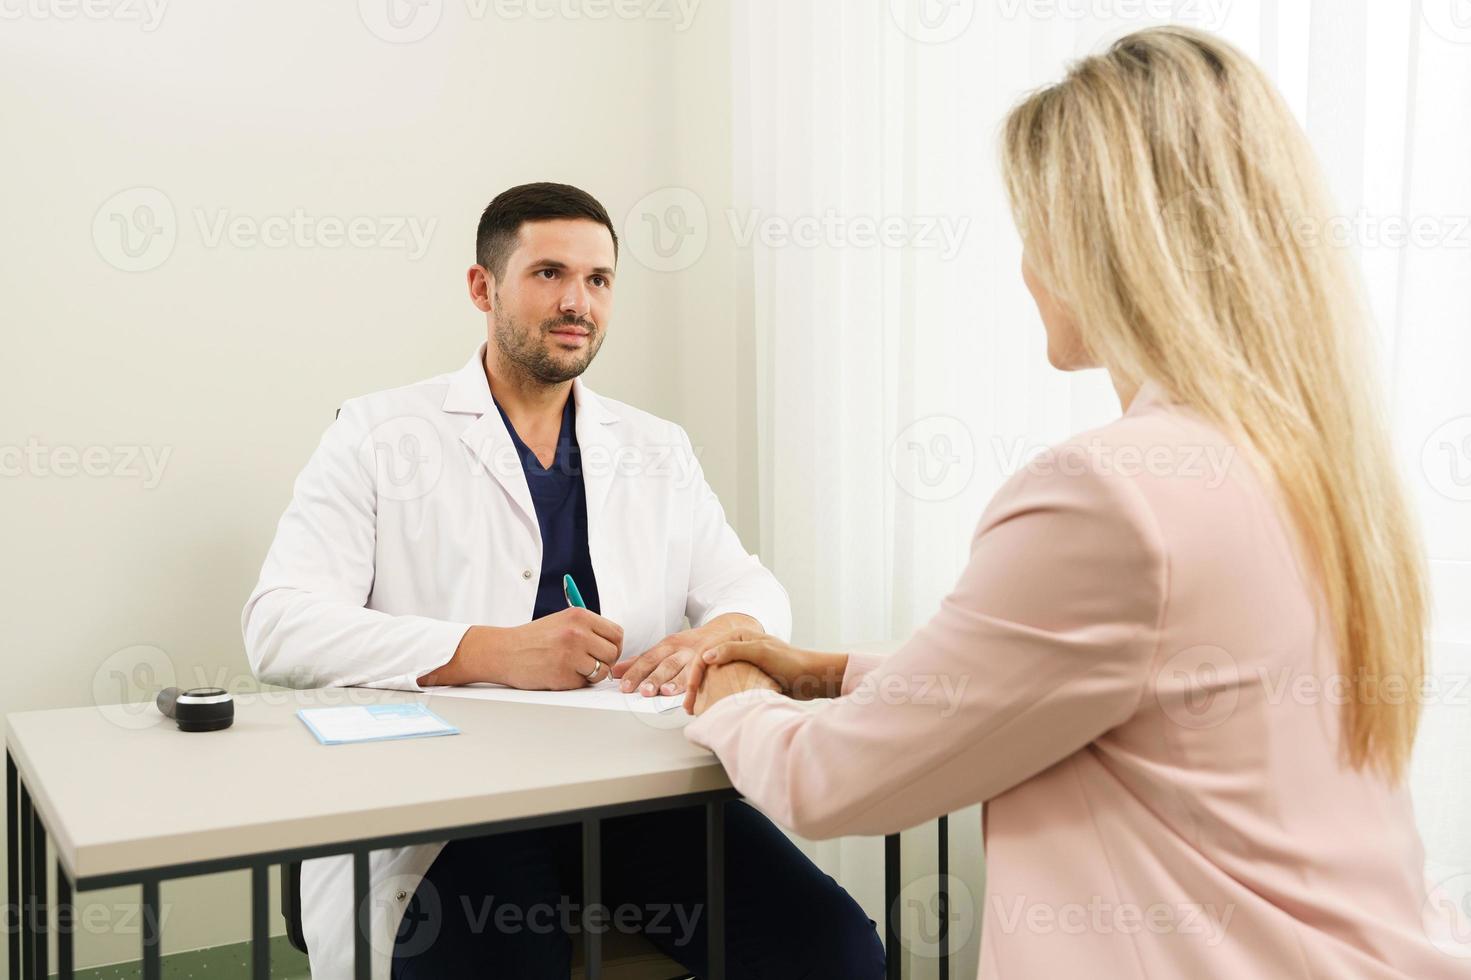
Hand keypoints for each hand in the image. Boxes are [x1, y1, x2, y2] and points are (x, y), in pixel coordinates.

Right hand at [423, 608, 623, 690]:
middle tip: (589, 664)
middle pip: (613, 653)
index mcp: (579, 616)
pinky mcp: (562, 674)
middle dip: (605, 662)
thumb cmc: (534, 638)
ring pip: (602, 671)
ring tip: (573, 668)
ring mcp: (570, 654)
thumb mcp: (562, 621)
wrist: (503, 651)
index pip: (617, 633)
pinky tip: (559, 674)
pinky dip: (575, 682)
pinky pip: (584, 683)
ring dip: (591, 674)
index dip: (614, 646)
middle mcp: (577, 632)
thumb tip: (615, 644)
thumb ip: (588, 629)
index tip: (604, 652)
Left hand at [611, 613, 760, 697]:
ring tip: (666, 693)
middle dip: (654, 678)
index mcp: (669, 645)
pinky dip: (698, 690)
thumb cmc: (691, 645)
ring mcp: (702, 657)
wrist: (727, 630)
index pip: (649, 659)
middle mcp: (684, 650)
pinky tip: (691, 703)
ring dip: (676, 682)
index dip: (636, 671)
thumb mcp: (666, 647)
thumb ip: (642, 660)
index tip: (623, 686)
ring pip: (687, 671)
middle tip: (642, 691)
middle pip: (666, 664)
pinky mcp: (716, 665)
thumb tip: (615, 672)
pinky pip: (707, 678)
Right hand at [682, 634, 847, 712]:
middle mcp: (738, 646)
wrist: (812, 677)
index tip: (691, 692)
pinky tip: (712, 709)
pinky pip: (725, 684)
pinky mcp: (748, 675)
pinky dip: (716, 696)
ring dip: (704, 693)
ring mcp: (742, 661)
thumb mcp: (762, 653)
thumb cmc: (792, 662)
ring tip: (696, 711)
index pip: (707, 652)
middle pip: (708, 665)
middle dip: (696, 686)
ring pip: (715, 676)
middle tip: (689, 706)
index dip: (696, 672)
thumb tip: (707, 655)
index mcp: (738, 635)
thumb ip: (734, 650)